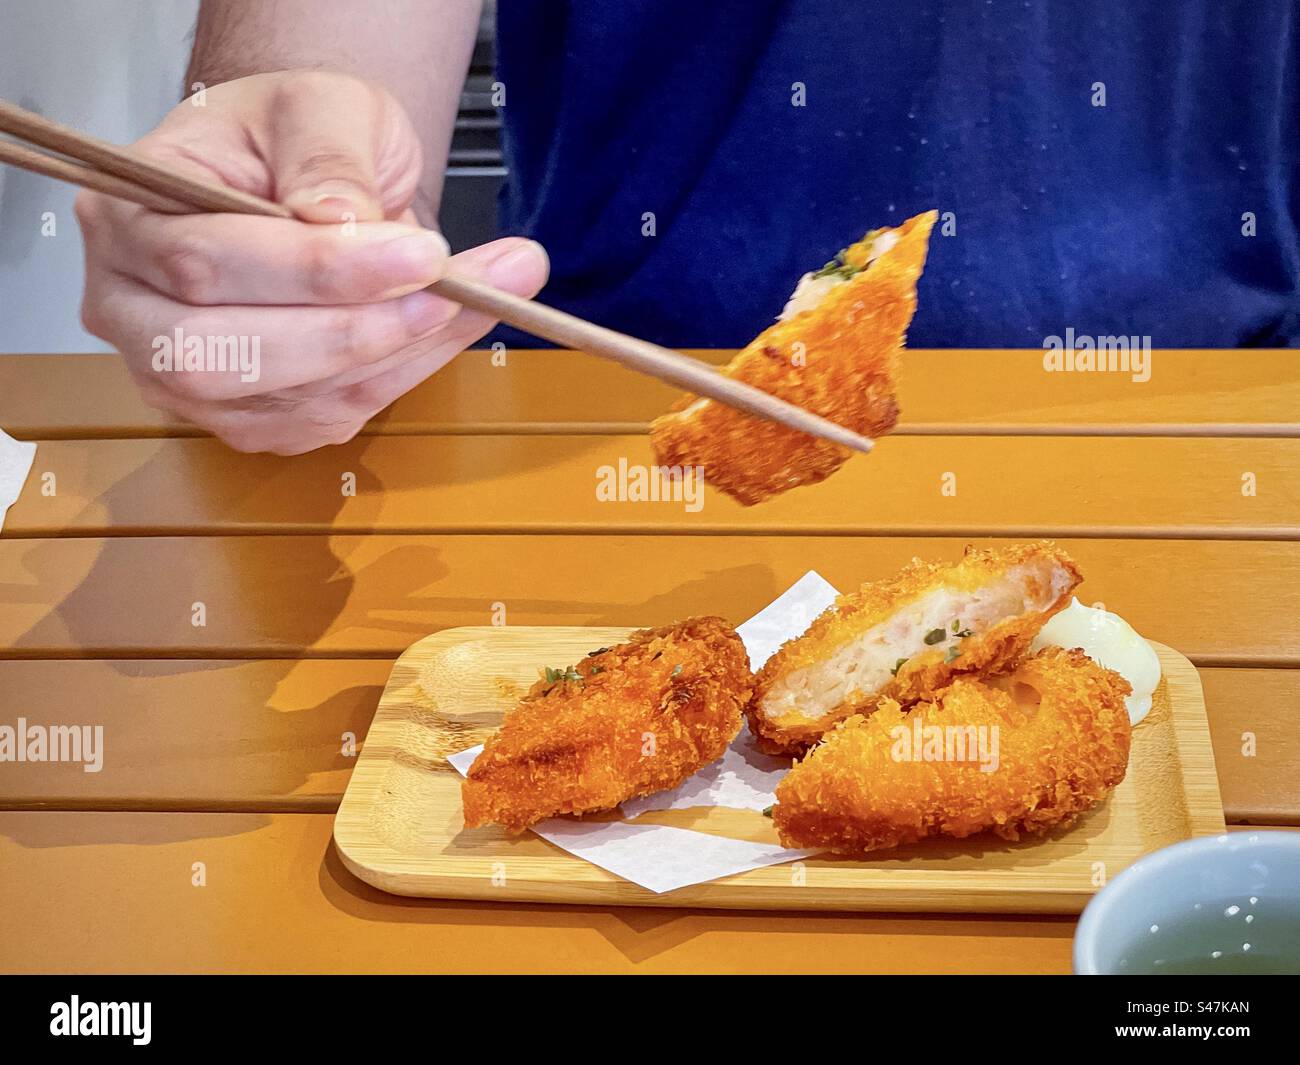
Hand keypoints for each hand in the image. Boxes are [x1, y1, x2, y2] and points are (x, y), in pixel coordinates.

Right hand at [76, 70, 547, 453]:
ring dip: (393, 357)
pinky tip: (447, 329)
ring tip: (477, 299)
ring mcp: (183, 375)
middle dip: (350, 332)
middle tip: (447, 294)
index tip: (421, 254)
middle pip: (224, 353)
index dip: (317, 269)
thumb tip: (343, 222)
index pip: (206, 260)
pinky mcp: (247, 414)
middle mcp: (134, 307)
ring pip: (285, 398)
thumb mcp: (319, 107)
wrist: (300, 173)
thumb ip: (327, 158)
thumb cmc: (291, 135)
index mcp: (128, 215)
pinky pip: (325, 417)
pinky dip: (398, 377)